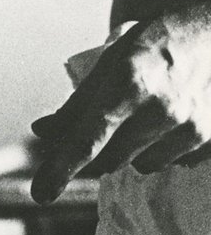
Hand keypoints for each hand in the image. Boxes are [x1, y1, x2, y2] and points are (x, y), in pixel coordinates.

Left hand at [32, 7, 210, 201]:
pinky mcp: (210, 141)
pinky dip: (161, 149)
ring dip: (131, 150)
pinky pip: (172, 163)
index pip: (89, 137)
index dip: (62, 166)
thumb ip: (79, 102)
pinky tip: (168, 120)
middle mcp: (160, 110)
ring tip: (143, 113)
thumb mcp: (112, 60)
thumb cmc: (157, 42)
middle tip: (98, 129)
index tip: (41, 192)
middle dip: (96, 152)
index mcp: (129, 81)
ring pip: (141, 165)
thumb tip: (44, 132)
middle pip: (110, 159)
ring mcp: (189, 128)